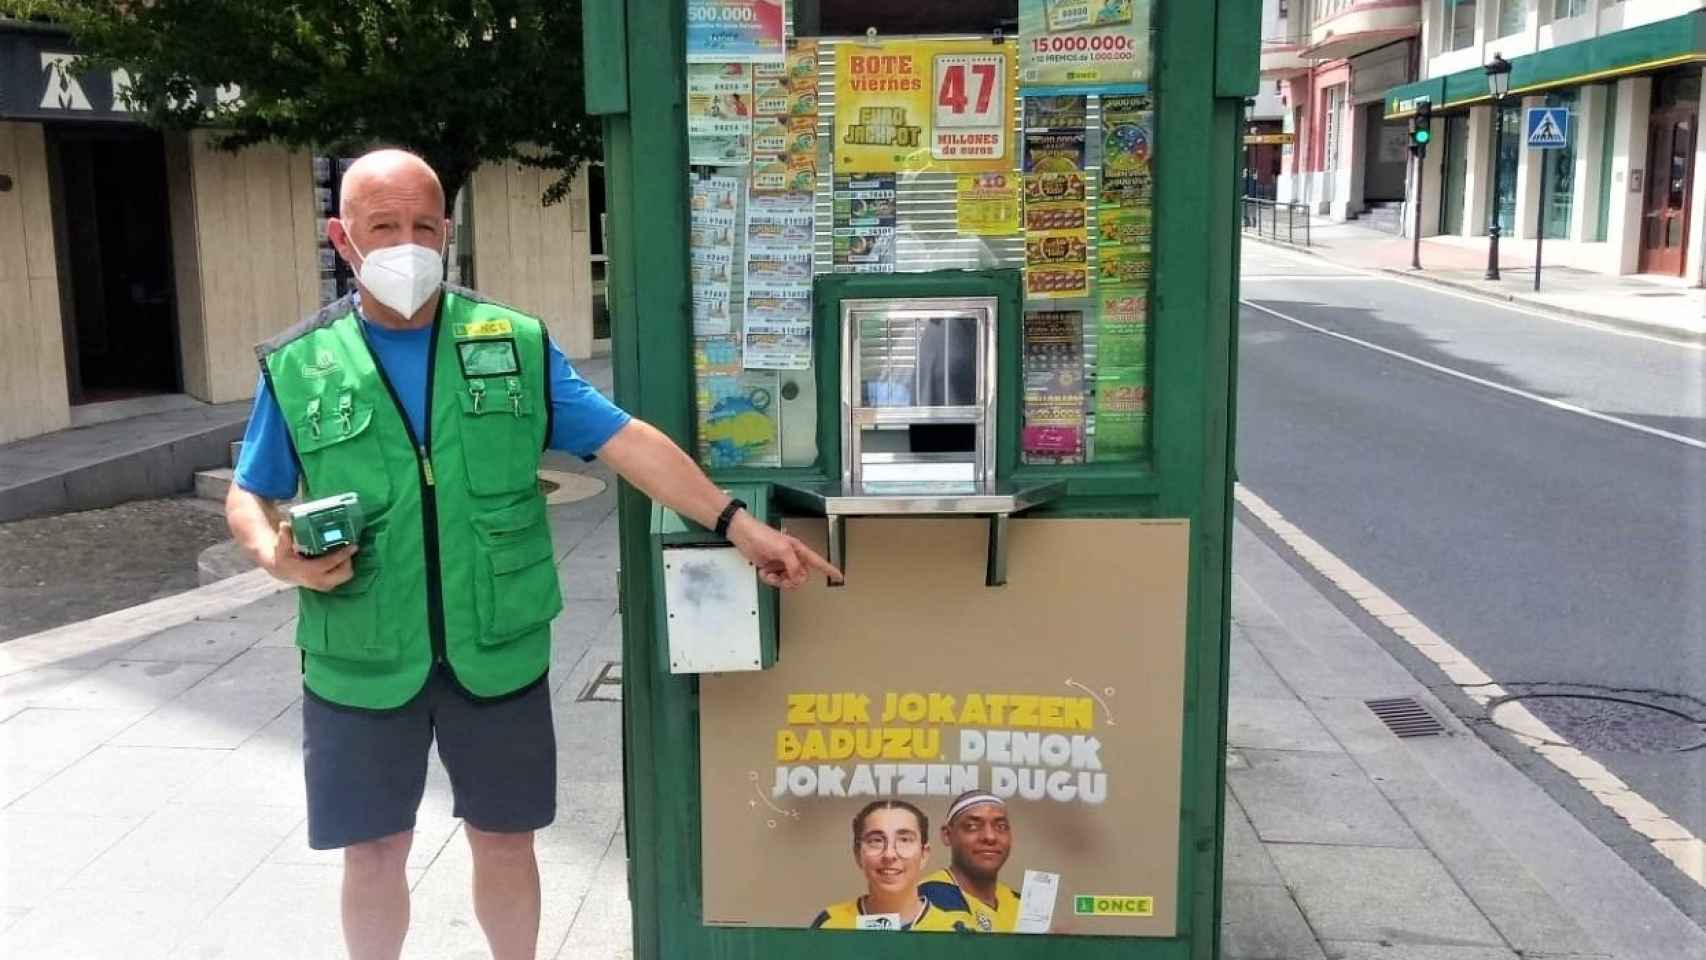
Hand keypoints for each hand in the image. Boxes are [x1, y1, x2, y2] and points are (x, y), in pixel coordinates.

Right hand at [264, 520, 358, 591]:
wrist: (283, 570)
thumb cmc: (284, 557)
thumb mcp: (281, 546)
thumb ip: (284, 537)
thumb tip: (284, 525)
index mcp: (308, 572)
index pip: (330, 563)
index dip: (343, 554)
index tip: (353, 546)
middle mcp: (318, 581)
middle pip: (344, 573)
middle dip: (348, 560)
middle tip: (348, 547)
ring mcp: (324, 585)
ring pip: (346, 575)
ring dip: (347, 564)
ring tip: (344, 551)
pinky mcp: (328, 586)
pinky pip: (343, 577)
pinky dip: (345, 567)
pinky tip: (341, 557)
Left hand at [727, 511, 842, 587]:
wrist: (744, 536)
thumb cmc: (762, 535)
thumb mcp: (782, 549)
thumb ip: (794, 564)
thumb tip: (798, 577)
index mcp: (799, 551)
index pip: (819, 562)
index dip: (830, 570)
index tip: (839, 577)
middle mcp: (792, 558)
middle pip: (802, 577)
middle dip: (792, 581)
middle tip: (783, 579)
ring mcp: (781, 564)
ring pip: (788, 581)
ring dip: (778, 581)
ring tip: (770, 573)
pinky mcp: (771, 568)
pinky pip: (775, 581)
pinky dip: (769, 579)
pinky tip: (764, 571)